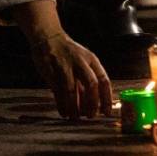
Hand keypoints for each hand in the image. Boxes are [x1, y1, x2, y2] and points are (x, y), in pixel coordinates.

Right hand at [12, 0, 111, 118]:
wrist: (49, 37)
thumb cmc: (69, 54)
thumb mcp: (83, 62)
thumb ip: (87, 80)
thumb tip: (94, 103)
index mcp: (92, 60)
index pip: (104, 80)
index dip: (107, 97)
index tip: (107, 111)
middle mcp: (81, 63)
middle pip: (91, 84)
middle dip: (92, 103)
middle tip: (91, 116)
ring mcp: (65, 66)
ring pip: (72, 90)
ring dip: (74, 107)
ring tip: (75, 118)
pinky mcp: (51, 71)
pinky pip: (57, 91)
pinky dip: (61, 104)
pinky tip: (64, 113)